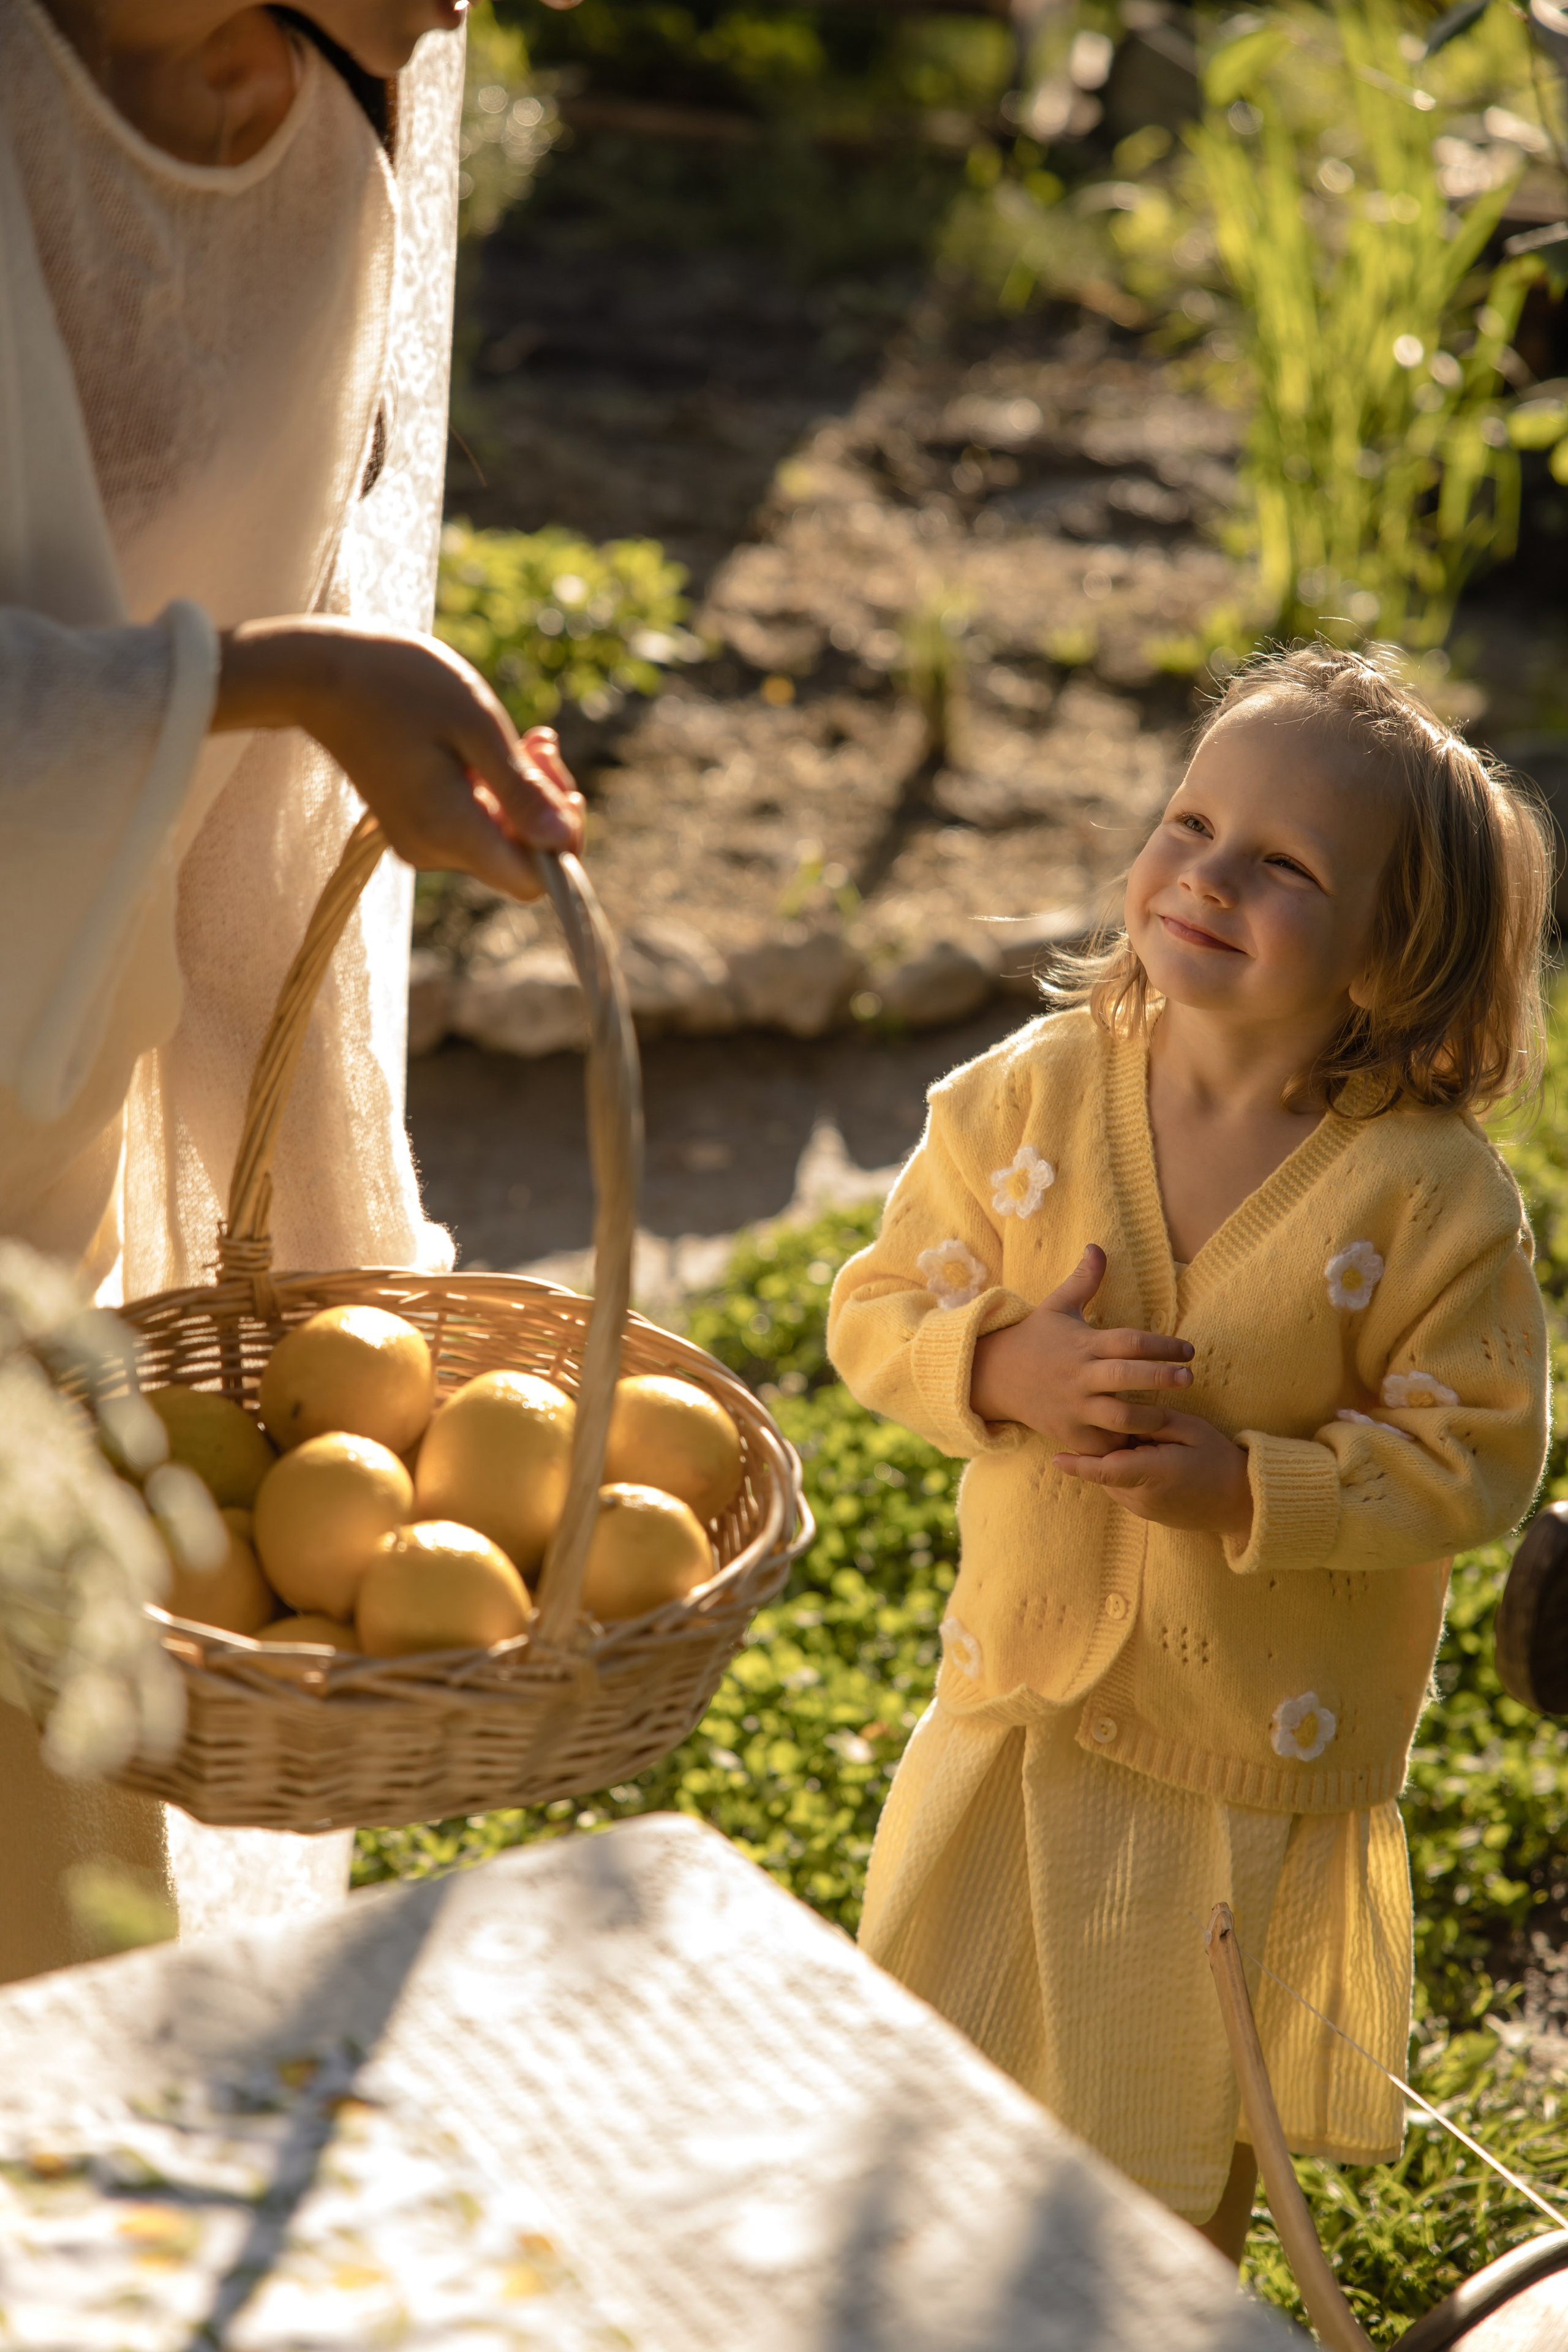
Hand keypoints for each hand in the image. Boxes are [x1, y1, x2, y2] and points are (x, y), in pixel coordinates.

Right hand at [214, 618, 584, 899]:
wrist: (319, 674)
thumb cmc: (399, 683)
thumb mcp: (475, 724)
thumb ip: (520, 788)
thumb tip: (561, 839)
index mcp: (449, 830)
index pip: (532, 879)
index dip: (560, 843)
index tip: (561, 785)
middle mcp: (432, 850)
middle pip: (518, 859)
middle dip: (543, 806)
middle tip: (541, 742)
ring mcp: (419, 840)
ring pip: (498, 839)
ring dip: (520, 791)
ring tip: (523, 735)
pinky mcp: (413, 824)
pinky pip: (472, 823)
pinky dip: (492, 790)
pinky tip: (490, 746)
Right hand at [968, 1244, 1193, 1456]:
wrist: (994, 1376)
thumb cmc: (1035, 1338)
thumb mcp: (1057, 1306)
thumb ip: (1084, 1279)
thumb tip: (1098, 1245)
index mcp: (1084, 1343)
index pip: (1128, 1342)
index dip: (1161, 1345)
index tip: (1188, 1349)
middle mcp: (1080, 1376)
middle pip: (1126, 1378)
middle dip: (1161, 1378)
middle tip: (1190, 1378)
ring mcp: (1073, 1407)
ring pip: (1117, 1418)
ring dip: (1148, 1418)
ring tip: (1171, 1415)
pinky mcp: (1068, 1432)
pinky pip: (1101, 1444)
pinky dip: (1122, 1445)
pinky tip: (1143, 1442)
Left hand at [1055, 1409, 1253, 1538]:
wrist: (1242, 1501)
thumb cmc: (1219, 1459)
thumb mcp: (1190, 1430)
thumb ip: (1153, 1422)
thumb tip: (1123, 1415)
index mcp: (1152, 1473)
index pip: (1104, 1468)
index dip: (1077, 1463)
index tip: (1055, 1457)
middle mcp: (1141, 1497)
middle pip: (1104, 1470)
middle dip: (1103, 1448)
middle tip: (1120, 1426)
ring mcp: (1143, 1509)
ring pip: (1112, 1480)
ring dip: (1115, 1460)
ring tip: (1140, 1441)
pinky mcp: (1147, 1514)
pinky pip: (1124, 1489)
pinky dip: (1125, 1472)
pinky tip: (1144, 1456)